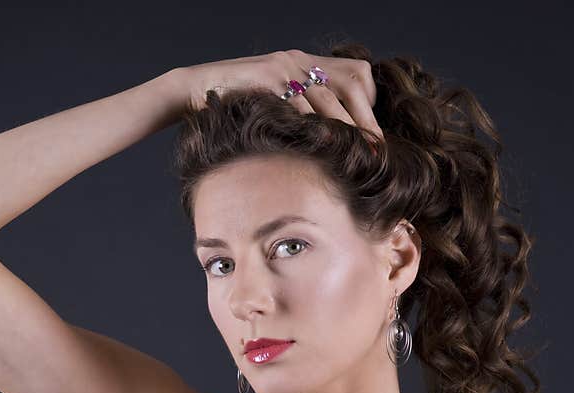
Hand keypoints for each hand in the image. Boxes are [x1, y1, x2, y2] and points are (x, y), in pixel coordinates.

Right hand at [177, 49, 382, 140]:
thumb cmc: (235, 102)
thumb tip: (327, 135)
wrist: (195, 88)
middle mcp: (299, 59)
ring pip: (328, 97)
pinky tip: (322, 145)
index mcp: (305, 61)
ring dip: (347, 128)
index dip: (369, 101)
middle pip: (351, 82)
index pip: (356, 71)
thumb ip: (299, 106)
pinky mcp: (267, 80)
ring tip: (359, 151)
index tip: (371, 130)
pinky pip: (298, 105)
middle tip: (378, 148)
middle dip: (367, 118)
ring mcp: (283, 67)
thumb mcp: (274, 98)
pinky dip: (313, 126)